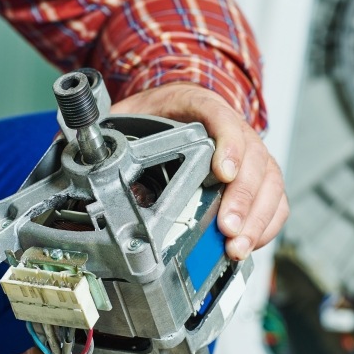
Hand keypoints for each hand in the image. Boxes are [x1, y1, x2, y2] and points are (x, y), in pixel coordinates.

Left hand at [112, 82, 287, 259]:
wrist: (180, 107)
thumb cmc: (160, 113)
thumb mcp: (132, 111)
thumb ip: (112, 128)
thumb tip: (78, 148)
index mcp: (203, 106)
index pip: (224, 119)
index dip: (228, 146)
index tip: (220, 172)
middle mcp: (236, 130)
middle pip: (254, 160)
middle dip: (243, 198)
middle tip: (227, 228)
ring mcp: (252, 155)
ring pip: (270, 184)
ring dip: (257, 219)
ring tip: (237, 246)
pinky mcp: (260, 179)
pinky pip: (275, 202)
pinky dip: (266, 225)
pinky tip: (249, 244)